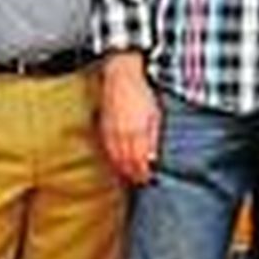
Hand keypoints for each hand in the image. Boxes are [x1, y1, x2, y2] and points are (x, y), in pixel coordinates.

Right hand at [99, 51, 160, 184]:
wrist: (121, 77)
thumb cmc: (141, 94)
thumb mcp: (155, 114)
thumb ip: (153, 137)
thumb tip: (152, 158)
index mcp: (138, 131)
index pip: (139, 160)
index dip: (143, 172)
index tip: (147, 178)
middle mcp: (123, 134)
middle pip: (126, 162)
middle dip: (133, 174)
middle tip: (139, 180)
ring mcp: (111, 131)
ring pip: (115, 157)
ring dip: (122, 168)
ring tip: (129, 175)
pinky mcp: (103, 127)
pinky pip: (107, 148)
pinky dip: (112, 157)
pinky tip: (117, 161)